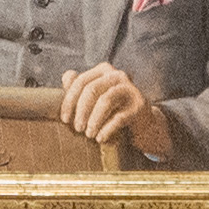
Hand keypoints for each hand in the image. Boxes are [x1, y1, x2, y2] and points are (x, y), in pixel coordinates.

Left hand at [57, 64, 175, 160]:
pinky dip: (106, 129)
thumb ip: (80, 87)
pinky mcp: (140, 105)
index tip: (64, 119)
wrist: (144, 124)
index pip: (81, 81)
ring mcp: (130, 89)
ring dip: (93, 120)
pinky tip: (100, 138)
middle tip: (77, 129)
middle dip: (81, 111)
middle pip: (91, 90)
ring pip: (105, 101)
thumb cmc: (114, 110)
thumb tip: (67, 77)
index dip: (69, 101)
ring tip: (89, 135)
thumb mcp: (96, 98)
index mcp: (104, 70)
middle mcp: (117, 75)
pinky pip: (119, 117)